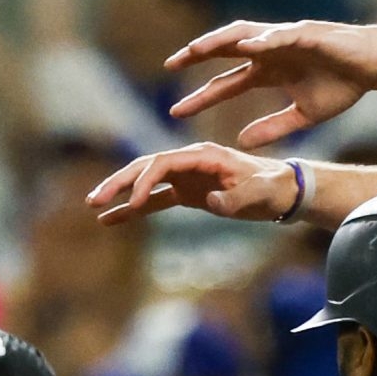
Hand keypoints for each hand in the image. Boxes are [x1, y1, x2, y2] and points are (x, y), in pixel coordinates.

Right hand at [88, 143, 298, 226]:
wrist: (282, 190)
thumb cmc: (273, 189)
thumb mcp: (260, 194)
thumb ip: (236, 197)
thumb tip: (210, 200)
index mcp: (204, 155)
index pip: (164, 163)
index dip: (147, 181)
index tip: (135, 203)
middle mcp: (189, 161)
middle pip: (145, 167)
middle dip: (120, 182)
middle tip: (94, 199)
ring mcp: (186, 176)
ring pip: (144, 181)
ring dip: (120, 192)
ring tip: (93, 206)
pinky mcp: (186, 192)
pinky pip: (154, 201)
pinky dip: (133, 209)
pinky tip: (110, 220)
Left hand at [165, 20, 376, 144]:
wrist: (375, 66)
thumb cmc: (342, 86)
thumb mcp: (302, 116)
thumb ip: (272, 127)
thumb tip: (242, 140)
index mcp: (267, 71)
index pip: (226, 84)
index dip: (201, 96)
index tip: (175, 110)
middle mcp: (270, 51)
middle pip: (225, 51)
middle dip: (196, 56)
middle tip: (169, 64)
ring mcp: (286, 39)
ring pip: (244, 35)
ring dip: (219, 40)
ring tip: (195, 48)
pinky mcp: (307, 33)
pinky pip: (281, 35)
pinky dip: (263, 38)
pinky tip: (245, 45)